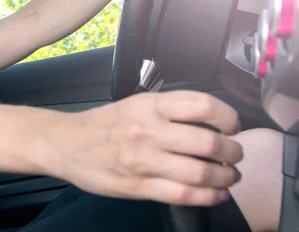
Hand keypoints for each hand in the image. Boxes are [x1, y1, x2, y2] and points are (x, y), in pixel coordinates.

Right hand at [50, 90, 241, 205]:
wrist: (65, 143)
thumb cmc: (102, 124)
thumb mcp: (135, 103)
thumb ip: (170, 110)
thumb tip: (211, 122)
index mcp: (148, 105)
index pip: (202, 105)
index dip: (227, 117)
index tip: (233, 126)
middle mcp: (147, 130)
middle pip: (208, 143)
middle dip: (233, 152)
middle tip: (235, 155)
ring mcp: (142, 161)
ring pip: (200, 173)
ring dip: (225, 177)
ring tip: (229, 176)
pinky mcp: (136, 186)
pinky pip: (182, 195)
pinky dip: (208, 197)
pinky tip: (215, 194)